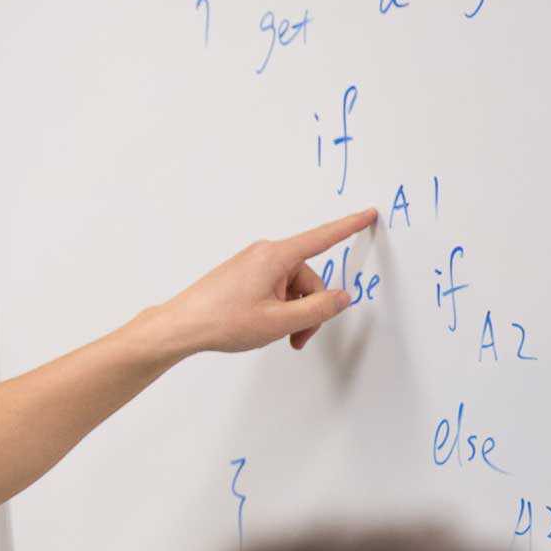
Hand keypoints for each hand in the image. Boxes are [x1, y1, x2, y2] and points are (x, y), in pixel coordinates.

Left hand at [143, 209, 378, 356]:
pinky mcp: (245, 275)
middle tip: (296, 337)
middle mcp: (265, 254)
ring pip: (292, 289)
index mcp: (275, 257)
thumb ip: (318, 310)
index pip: (322, 238)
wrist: (182, 326)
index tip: (368, 214)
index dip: (349, 227)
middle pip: (308, 280)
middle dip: (309, 310)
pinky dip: (278, 309)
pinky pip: (276, 289)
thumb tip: (342, 297)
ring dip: (293, 314)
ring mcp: (253, 264)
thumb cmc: (222, 320)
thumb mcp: (279, 321)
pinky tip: (265, 325)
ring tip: (277, 335)